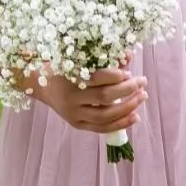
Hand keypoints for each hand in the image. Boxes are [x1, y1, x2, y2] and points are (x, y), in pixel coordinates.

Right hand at [31, 63, 146, 135]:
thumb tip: (128, 57)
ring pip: (105, 115)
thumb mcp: (79, 59)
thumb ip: (104, 58)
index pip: (97, 78)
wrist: (42, 86)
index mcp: (69, 78)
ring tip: (142, 97)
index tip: (128, 72)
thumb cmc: (64, 68)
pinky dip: (120, 123)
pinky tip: (135, 117)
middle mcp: (70, 99)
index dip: (115, 76)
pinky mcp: (76, 124)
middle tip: (142, 81)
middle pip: (104, 97)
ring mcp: (73, 114)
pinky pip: (101, 128)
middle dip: (127, 90)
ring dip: (128, 107)